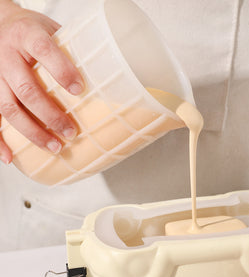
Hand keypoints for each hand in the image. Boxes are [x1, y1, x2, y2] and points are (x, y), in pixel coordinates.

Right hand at [0, 1, 83, 163]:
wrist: (0, 22)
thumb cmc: (34, 32)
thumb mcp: (54, 31)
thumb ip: (73, 51)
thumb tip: (111, 78)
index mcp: (27, 35)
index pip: (43, 49)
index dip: (61, 70)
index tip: (79, 89)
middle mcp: (6, 55)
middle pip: (26, 89)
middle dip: (51, 115)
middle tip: (72, 132)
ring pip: (9, 109)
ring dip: (33, 132)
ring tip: (56, 147)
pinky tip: (10, 157)